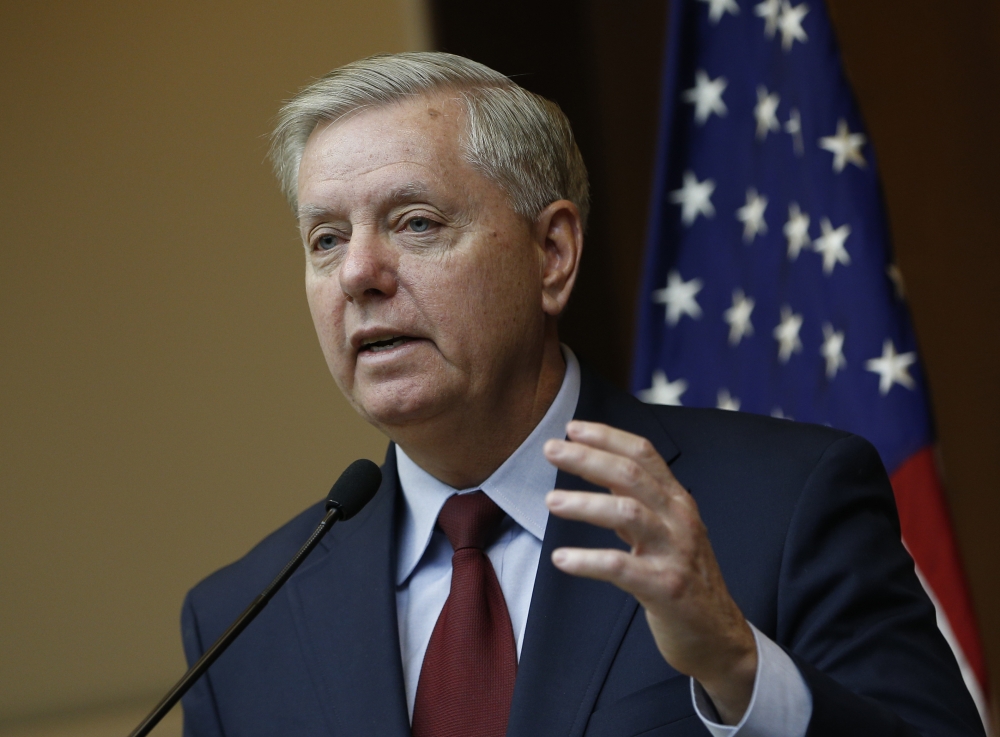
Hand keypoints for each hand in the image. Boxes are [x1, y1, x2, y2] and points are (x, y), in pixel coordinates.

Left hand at [543, 420, 756, 724]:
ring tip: (551, 501)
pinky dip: (588, 561)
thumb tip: (597, 470)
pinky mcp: (667, 587)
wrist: (718, 635)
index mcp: (677, 500)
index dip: (608, 436)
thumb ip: (636, 501)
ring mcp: (675, 552)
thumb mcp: (665, 530)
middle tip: (551, 450)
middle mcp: (679, 518)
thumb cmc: (683, 577)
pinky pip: (621, 568)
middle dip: (589, 458)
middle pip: (631, 475)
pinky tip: (561, 558)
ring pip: (628, 513)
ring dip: (586, 504)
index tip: (572, 428)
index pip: (643, 454)